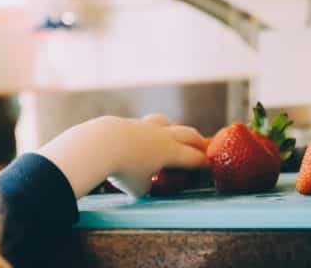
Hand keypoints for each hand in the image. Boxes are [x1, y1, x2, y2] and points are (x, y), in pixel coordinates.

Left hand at [37, 115, 207, 197]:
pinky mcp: (128, 122)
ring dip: (172, 127)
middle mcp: (162, 136)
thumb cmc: (123, 170)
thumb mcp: (138, 188)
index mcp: (171, 152)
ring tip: (172, 133)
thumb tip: (144, 184)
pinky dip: (148, 129)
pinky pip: (144, 124)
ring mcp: (145, 126)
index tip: (209, 165)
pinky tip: (141, 136)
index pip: (193, 158)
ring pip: (165, 122)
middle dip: (197, 141)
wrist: (101, 144)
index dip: (203, 163)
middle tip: (203, 145)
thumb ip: (146, 186)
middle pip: (187, 134)